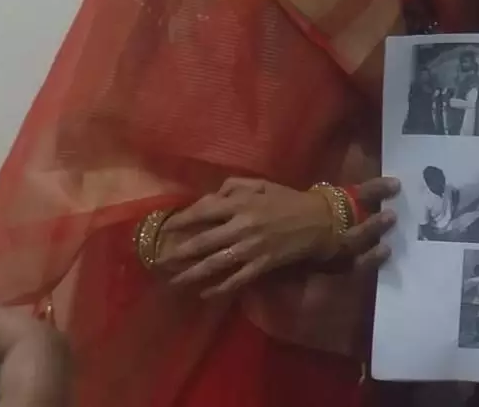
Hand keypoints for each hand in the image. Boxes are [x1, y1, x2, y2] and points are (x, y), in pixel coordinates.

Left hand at [162, 177, 399, 296]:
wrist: (319, 220)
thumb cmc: (287, 199)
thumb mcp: (261, 184)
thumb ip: (233, 187)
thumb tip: (209, 199)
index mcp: (241, 202)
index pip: (203, 211)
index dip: (181, 221)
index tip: (165, 230)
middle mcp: (242, 225)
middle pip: (202, 242)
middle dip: (178, 254)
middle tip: (159, 262)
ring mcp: (251, 247)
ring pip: (215, 264)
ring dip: (192, 274)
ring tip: (174, 282)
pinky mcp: (262, 265)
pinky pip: (236, 279)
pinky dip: (219, 288)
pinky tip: (205, 293)